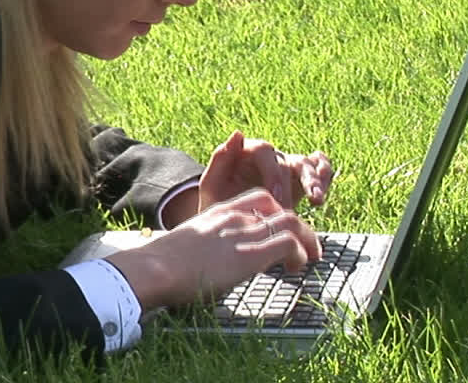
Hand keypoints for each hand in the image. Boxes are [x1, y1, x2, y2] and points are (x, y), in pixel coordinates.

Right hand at [107, 188, 321, 309]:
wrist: (155, 268)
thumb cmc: (161, 264)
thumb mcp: (187, 246)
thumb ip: (206, 248)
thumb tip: (209, 266)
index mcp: (218, 213)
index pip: (258, 200)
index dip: (276, 214)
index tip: (281, 231)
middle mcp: (234, 217)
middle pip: (280, 208)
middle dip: (298, 226)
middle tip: (306, 245)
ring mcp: (244, 232)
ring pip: (291, 223)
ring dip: (307, 239)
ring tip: (311, 257)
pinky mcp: (251, 254)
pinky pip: (289, 245)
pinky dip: (300, 254)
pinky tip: (297, 268)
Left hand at [198, 130, 332, 212]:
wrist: (227, 223)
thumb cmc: (217, 203)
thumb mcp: (210, 185)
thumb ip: (220, 160)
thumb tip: (238, 133)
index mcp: (248, 152)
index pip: (265, 151)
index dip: (272, 172)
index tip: (275, 196)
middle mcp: (271, 157)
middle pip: (289, 160)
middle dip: (295, 181)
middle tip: (296, 206)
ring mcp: (287, 167)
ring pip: (308, 164)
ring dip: (316, 179)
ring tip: (317, 200)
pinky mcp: (301, 180)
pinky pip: (319, 171)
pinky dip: (325, 179)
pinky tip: (322, 195)